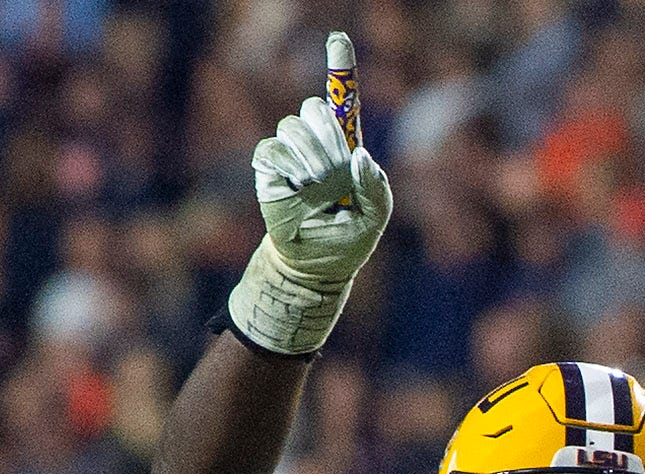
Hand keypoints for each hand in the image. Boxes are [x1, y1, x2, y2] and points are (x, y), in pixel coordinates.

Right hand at [234, 34, 392, 356]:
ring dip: (312, 159)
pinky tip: (300, 188)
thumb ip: (376, 187)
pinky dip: (289, 168)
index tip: (339, 39)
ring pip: (293, 127)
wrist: (317, 263)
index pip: (340, 100)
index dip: (340, 67)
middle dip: (329, 138)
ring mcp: (289, 151)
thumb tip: (361, 156)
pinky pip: (272, 148)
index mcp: (345, 147)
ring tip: (320, 188)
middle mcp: (315, 142)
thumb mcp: (376, 218)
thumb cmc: (349, 239)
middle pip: (314, 109)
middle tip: (337, 171)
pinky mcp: (268, 165)